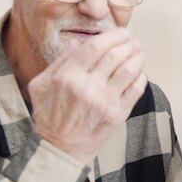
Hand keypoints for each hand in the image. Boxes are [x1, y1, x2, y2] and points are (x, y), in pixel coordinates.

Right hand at [27, 28, 147, 164]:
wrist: (59, 149)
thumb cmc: (48, 116)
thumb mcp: (41, 85)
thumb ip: (59, 62)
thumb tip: (77, 42)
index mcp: (67, 77)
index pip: (95, 47)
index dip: (112, 36)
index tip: (121, 32)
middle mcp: (87, 88)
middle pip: (115, 56)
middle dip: (128, 44)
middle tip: (133, 40)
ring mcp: (104, 102)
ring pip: (128, 70)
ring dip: (138, 57)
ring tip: (139, 52)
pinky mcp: (117, 115)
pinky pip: (135, 90)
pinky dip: (140, 77)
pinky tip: (139, 72)